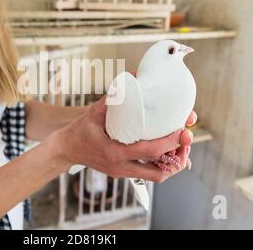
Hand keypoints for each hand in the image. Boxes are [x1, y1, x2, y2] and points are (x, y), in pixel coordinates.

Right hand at [53, 97, 195, 182]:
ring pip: (157, 176)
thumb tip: (135, 75)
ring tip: (182, 144)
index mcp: (114, 153)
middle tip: (187, 138)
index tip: (182, 128)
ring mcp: (123, 173)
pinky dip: (162, 163)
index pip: (150, 151)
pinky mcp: (124, 173)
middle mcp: (121, 168)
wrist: (65, 150)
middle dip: (179, 157)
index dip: (170, 141)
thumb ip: (113, 97)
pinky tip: (168, 149)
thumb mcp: (93, 112)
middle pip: (159, 173)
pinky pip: (149, 173)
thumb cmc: (79, 130)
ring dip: (173, 162)